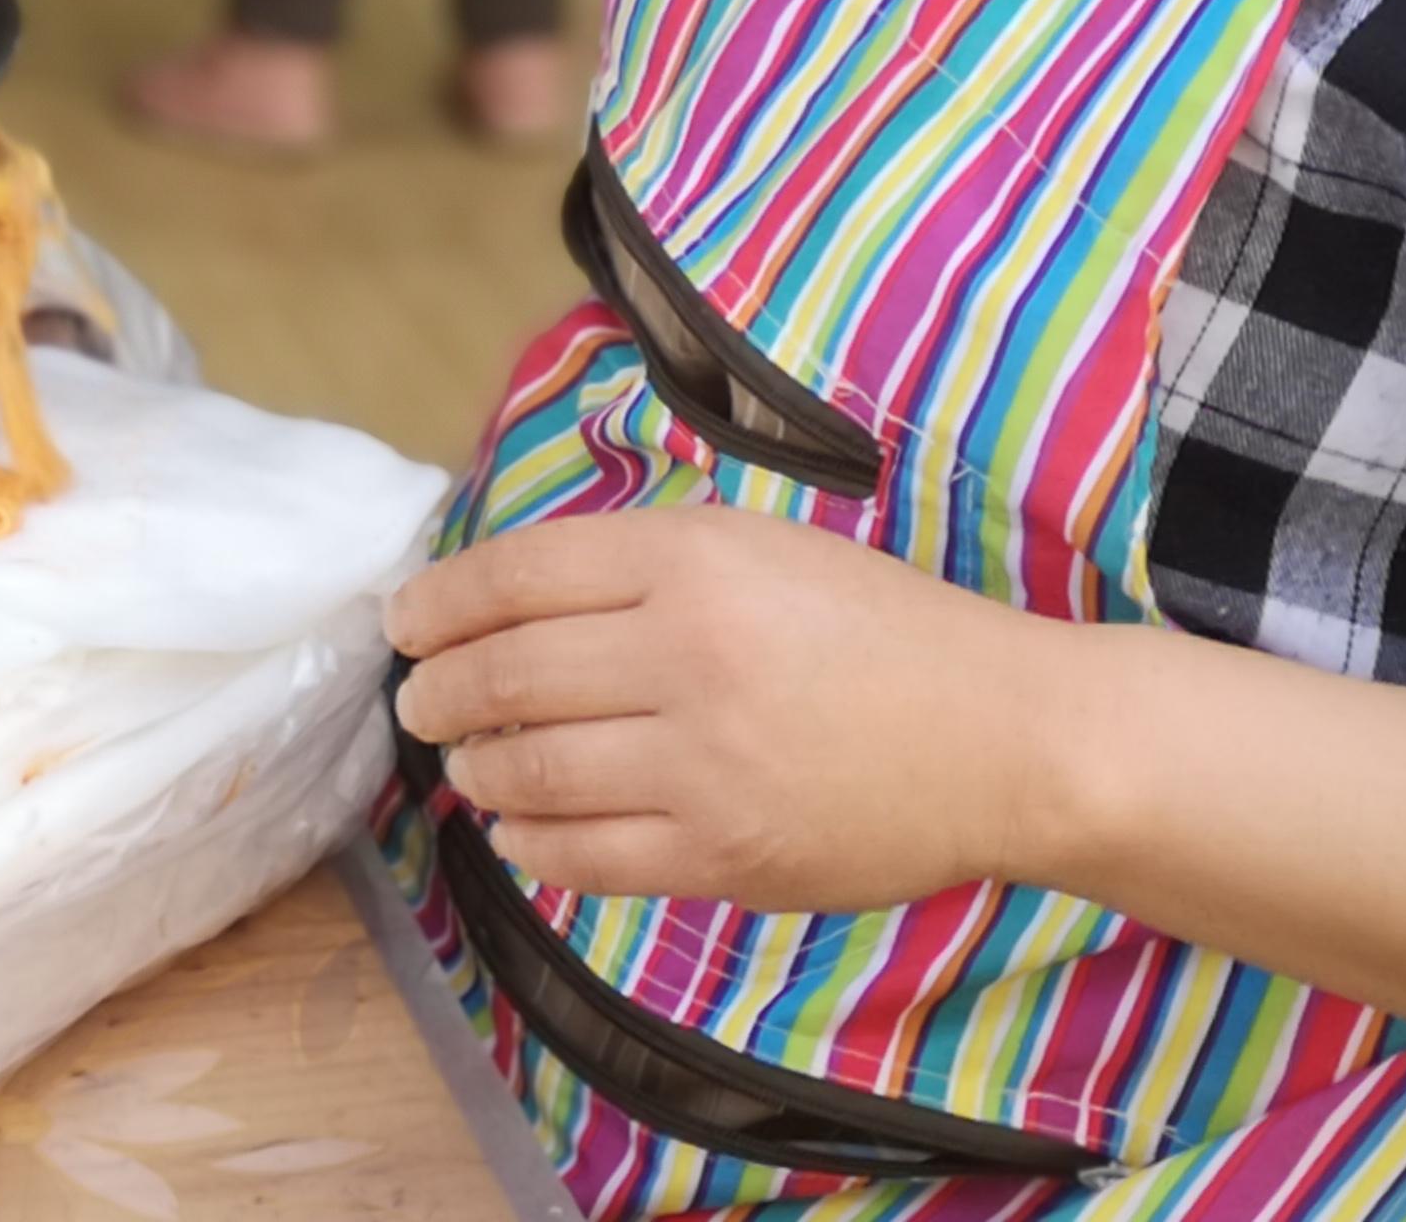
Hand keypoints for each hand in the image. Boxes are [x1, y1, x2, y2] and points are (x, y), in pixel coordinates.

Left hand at [388, 503, 1064, 916]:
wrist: (1002, 738)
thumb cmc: (876, 628)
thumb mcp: (758, 547)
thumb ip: (636, 566)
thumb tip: (501, 597)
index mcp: (693, 561)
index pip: (517, 576)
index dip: (439, 602)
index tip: (404, 621)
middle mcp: (687, 656)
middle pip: (508, 676)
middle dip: (437, 691)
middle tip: (417, 700)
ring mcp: (704, 766)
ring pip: (534, 771)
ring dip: (477, 769)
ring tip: (465, 764)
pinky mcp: (725, 858)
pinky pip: (587, 858)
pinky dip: (530, 843)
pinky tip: (517, 830)